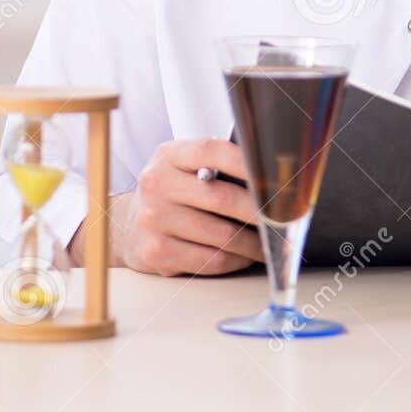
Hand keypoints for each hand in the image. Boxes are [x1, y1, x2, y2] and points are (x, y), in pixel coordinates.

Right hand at [67, 138, 264, 276]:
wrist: (125, 227)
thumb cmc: (171, 193)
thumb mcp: (183, 166)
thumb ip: (217, 164)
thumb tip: (270, 175)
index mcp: (170, 155)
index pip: (213, 151)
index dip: (249, 163)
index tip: (278, 178)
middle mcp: (158, 184)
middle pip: (223, 198)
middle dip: (262, 211)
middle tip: (285, 218)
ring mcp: (154, 219)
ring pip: (222, 235)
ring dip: (254, 243)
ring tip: (272, 243)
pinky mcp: (157, 252)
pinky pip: (211, 260)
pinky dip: (237, 260)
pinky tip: (246, 256)